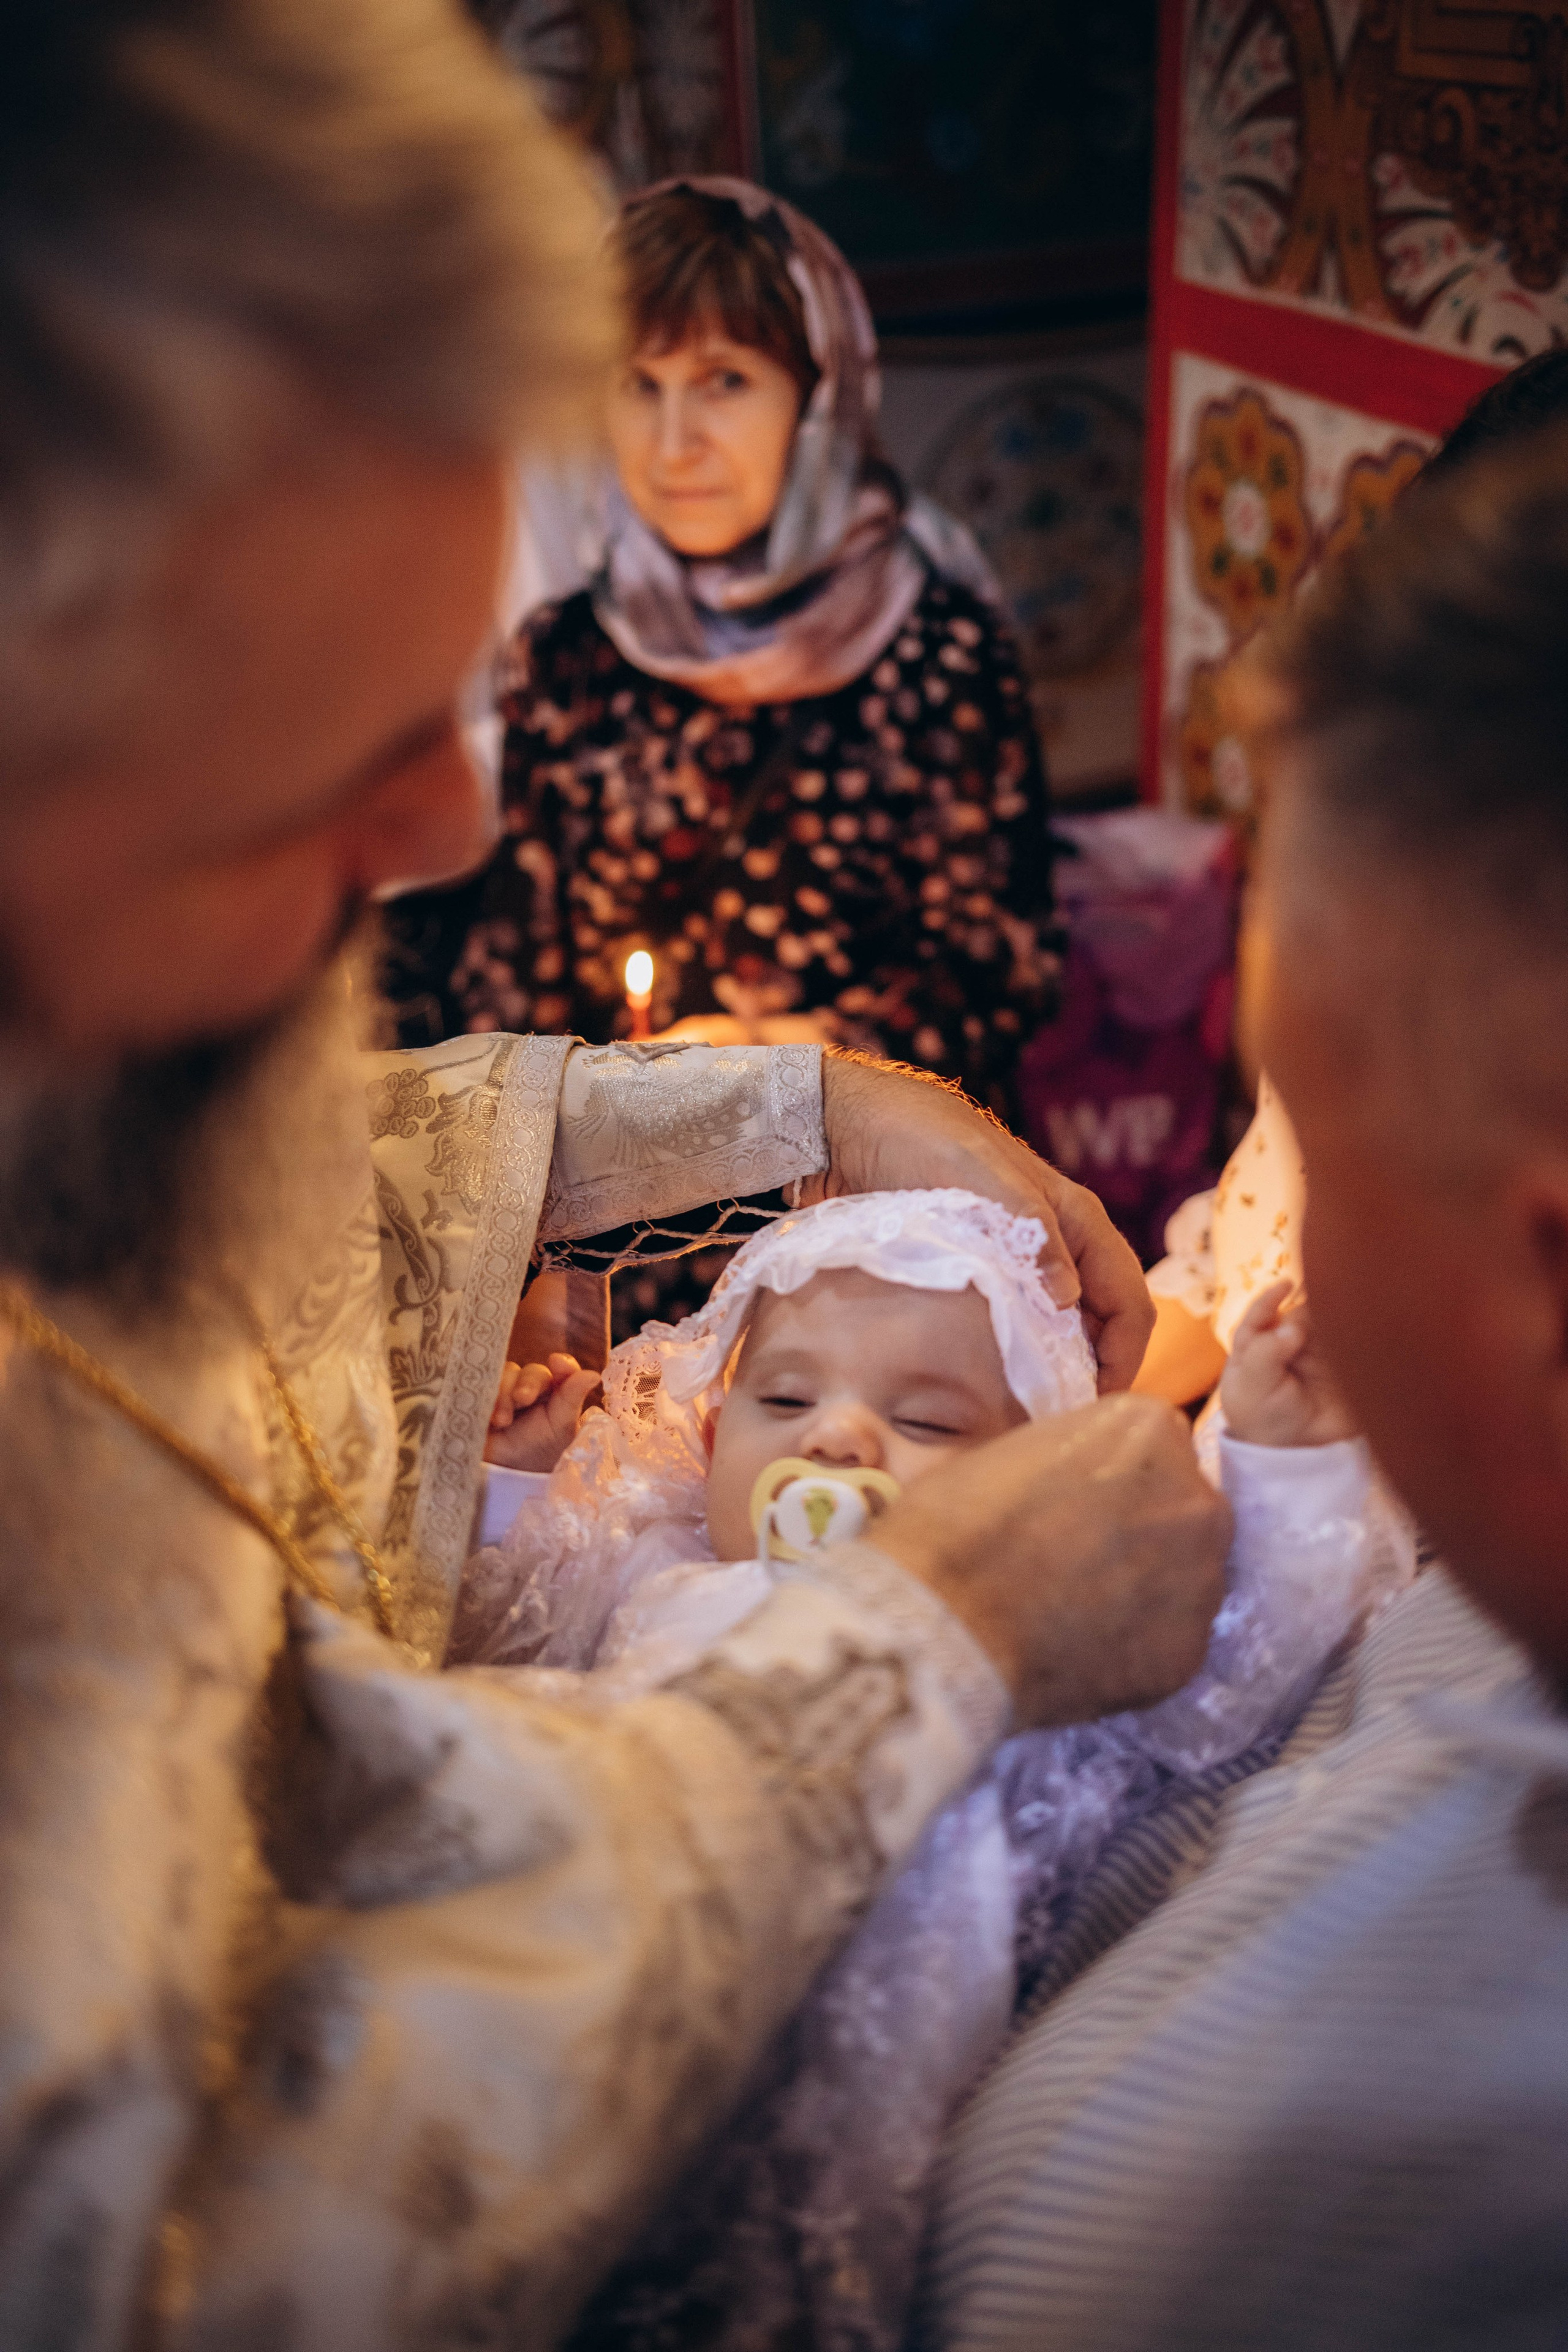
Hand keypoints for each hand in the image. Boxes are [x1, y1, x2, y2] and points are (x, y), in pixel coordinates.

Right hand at [484, 1352, 600, 1471]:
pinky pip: (484, 1383)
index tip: (557, 1363)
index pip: (564, 1370)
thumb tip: (594, 1374)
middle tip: (522, 1399)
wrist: (502, 1473)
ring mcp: (507, 1390)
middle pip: (532, 1371)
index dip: (562, 1364)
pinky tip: (488, 1415)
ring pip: (506, 1374)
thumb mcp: (558, 1427)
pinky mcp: (485, 1395)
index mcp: (557, 1393)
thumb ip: (572, 1398)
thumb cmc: (537, 1453)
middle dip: (527, 1383)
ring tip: (502, 1421)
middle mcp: (533, 1387)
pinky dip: (486, 1395)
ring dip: (504, 1393)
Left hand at [811, 1051, 1153, 1391]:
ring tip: (1032, 1413)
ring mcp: (1027, 1257)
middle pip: (1106, 1321)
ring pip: (1068, 1324)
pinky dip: (1026, 1353)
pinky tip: (1000, 1383)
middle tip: (1060, 1422)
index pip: (1130, 1301)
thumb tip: (1068, 1298)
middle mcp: (1062, 1241)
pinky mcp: (988, 1268)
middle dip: (1098, 1372)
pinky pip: (1026, 1319)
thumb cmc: (925, 1141)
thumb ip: (1032, 1232)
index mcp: (1077, 1218)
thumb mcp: (981, 1178)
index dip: (1125, 1358)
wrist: (860, 1126)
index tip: (1094, 1405)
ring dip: (1061, 1367)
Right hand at [870, 1393, 1229, 1725]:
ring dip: (1147, 1592)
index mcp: (1149, 1430)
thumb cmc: (954, 1524)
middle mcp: (1196, 1499)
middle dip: (1144, 1532)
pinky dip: (1137, 1649)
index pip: (1155, 1446)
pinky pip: (1171, 1642)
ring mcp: (1201, 1580)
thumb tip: (1080, 1496)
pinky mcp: (1188, 1652)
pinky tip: (1084, 1654)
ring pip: (1186, 1579)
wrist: (944, 1624)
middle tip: (1080, 1562)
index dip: (1112, 1478)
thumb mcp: (1015, 1451)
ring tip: (1078, 1614)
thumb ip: (1074, 1464)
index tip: (1076, 1504)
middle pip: (1183, 1511)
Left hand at [1219, 1280, 1357, 1448]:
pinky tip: (1370, 1327)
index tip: (1285, 1286)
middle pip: (1302, 1313)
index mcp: (1258, 1343)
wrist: (1298, 1453)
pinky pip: (1356, 1345)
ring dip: (1340, 1314)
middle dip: (1313, 1303)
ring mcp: (1320, 1353)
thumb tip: (1290, 1326)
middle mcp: (1290, 1342)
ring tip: (1352, 1308)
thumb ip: (1265, 1353)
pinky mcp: (1346, 1366)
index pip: (1262, 1314)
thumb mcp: (1251, 1386)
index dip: (1271, 1298)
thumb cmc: (1262, 1416)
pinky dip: (1362, 1334)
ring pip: (1330, 1324)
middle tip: (1327, 1296)